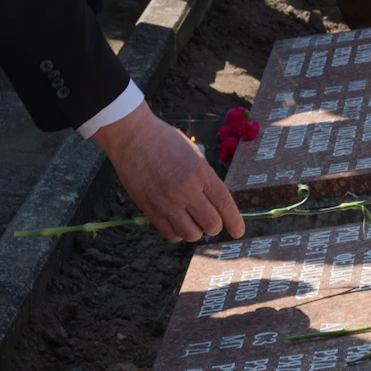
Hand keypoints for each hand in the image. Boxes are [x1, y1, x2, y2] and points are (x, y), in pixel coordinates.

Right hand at [91, 102, 244, 242]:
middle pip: (211, 224)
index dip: (234, 222)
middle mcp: (186, 190)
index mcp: (201, 172)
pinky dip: (177, 232)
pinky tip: (176, 221)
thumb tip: (214, 200)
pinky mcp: (150, 209)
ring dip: (195, 230)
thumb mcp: (193, 153)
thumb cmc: (164, 140)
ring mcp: (167, 202)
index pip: (224, 204)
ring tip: (190, 219)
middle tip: (209, 219)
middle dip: (214, 225)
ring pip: (191, 234)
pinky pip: (170, 234)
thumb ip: (205, 176)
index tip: (238, 232)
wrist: (132, 136)